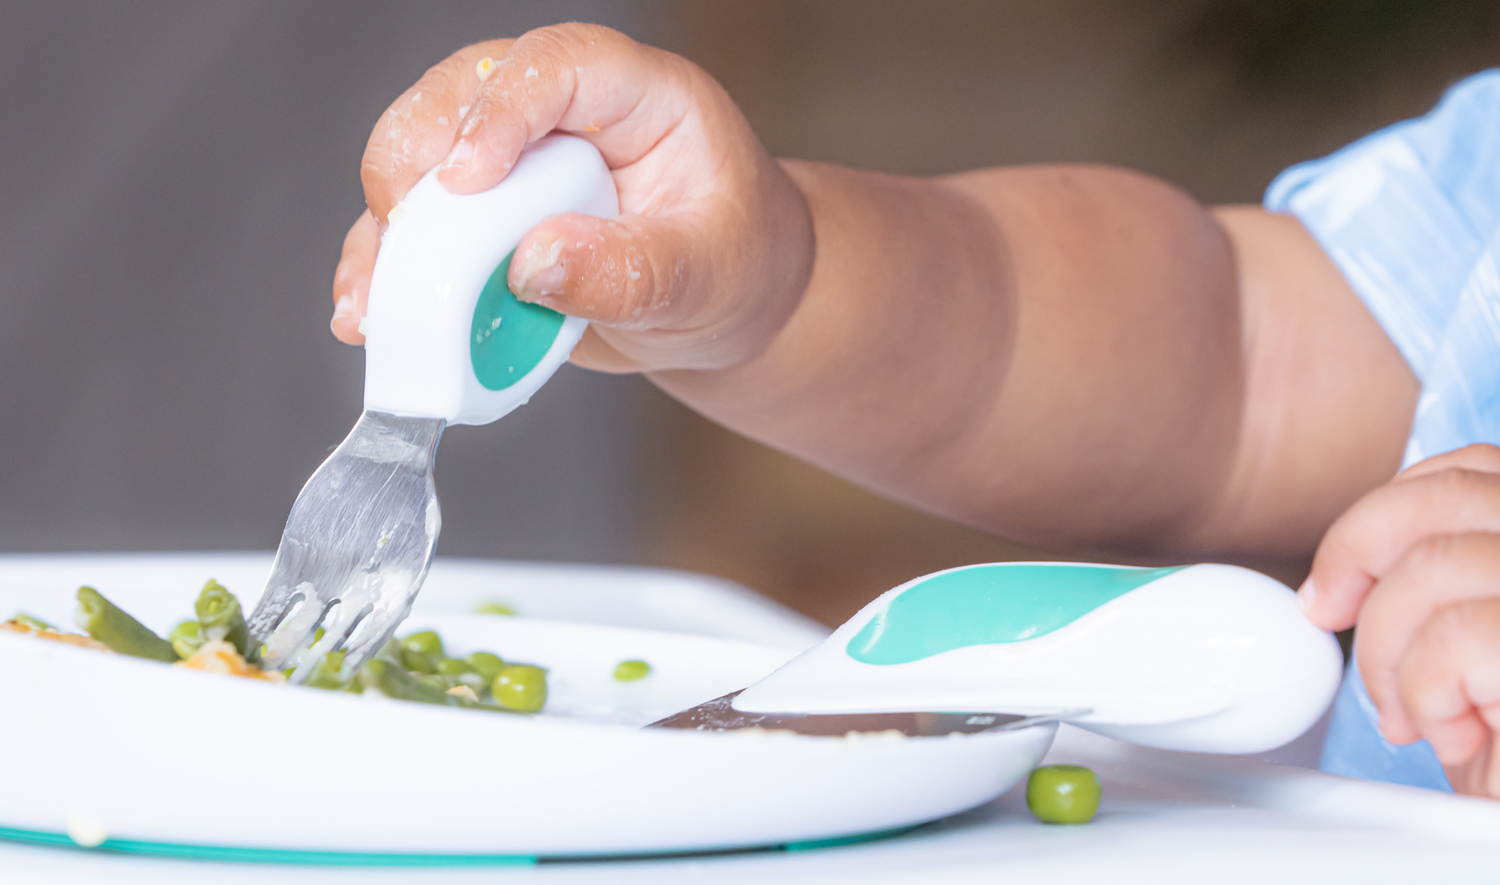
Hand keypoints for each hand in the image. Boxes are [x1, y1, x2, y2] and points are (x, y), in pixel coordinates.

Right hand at [331, 23, 812, 373]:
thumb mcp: (706, 274)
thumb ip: (632, 270)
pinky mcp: (485, 221)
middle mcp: (564, 115)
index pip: (559, 66)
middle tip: (400, 224)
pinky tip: (366, 317)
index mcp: (637, 96)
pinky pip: (420, 231)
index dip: (503, 108)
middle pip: (462, 94)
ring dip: (387, 227)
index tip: (468, 178)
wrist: (727, 306)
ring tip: (370, 299)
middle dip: (415, 156)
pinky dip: (387, 271)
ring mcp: (515, 165)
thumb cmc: (735, 266)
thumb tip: (532, 262)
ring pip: (421, 157)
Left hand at [1301, 443, 1499, 795]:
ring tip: (1409, 711)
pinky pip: (1461, 640)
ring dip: (1388, 648)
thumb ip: (1430, 584)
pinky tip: (1452, 734)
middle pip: (1447, 496)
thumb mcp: (1464, 648)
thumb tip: (1329, 585)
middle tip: (1330, 617)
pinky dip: (1428, 692)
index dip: (1382, 515)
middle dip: (1357, 555)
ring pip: (1437, 567)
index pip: (1469, 472)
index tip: (1337, 581)